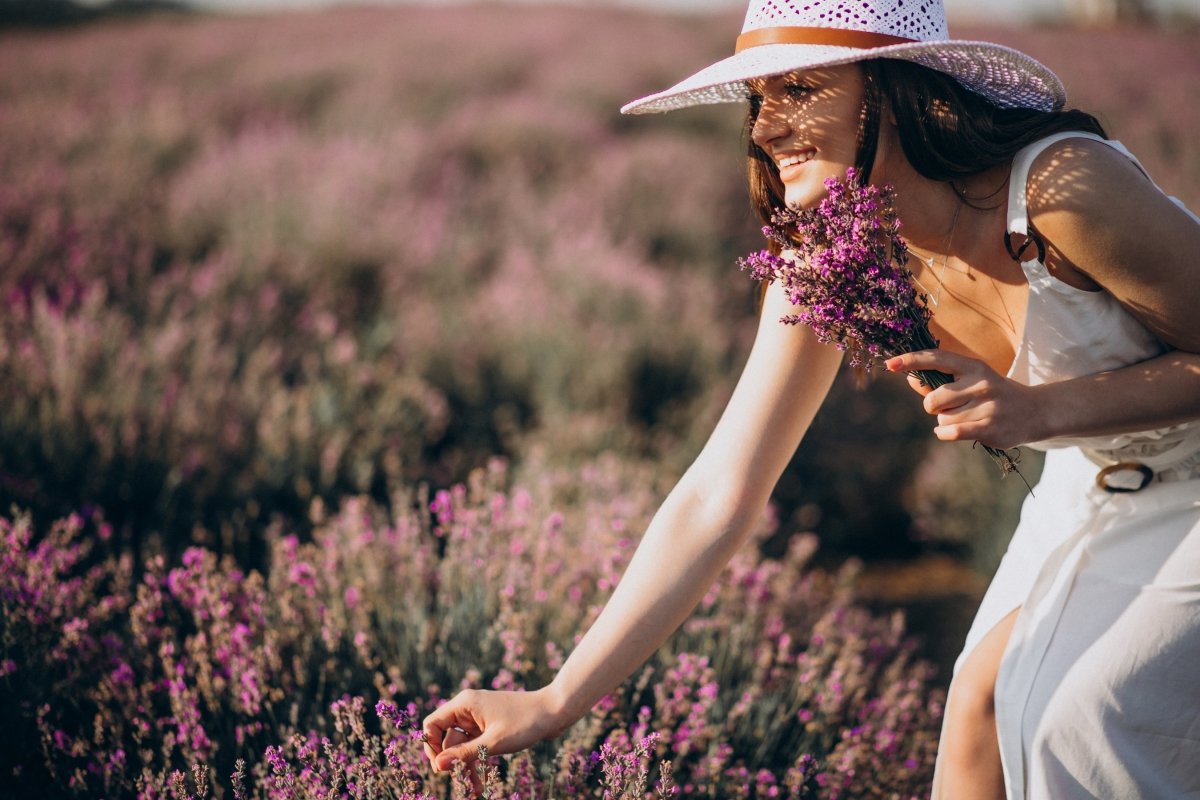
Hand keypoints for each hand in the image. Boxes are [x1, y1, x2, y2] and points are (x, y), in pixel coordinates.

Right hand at [422, 687, 566, 772]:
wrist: (555, 712)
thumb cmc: (525, 722)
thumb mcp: (493, 742)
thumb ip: (464, 754)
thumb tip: (437, 765)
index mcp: (464, 704)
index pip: (433, 724)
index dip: (431, 746)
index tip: (441, 767)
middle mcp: (468, 709)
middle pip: (446, 738)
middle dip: (452, 762)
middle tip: (462, 782)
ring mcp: (479, 719)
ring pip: (461, 746)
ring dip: (466, 767)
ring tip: (474, 790)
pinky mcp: (489, 727)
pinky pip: (475, 746)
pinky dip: (477, 761)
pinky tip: (481, 782)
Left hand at [885, 350, 1044, 449]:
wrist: (1036, 411)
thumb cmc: (993, 395)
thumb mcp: (971, 380)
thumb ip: (939, 381)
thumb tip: (909, 379)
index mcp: (973, 366)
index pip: (936, 358)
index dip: (911, 360)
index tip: (889, 364)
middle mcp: (980, 382)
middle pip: (933, 400)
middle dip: (935, 408)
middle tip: (955, 407)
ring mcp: (987, 405)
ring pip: (942, 420)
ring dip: (947, 422)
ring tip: (969, 418)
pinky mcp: (989, 427)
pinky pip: (950, 432)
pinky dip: (945, 434)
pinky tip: (953, 432)